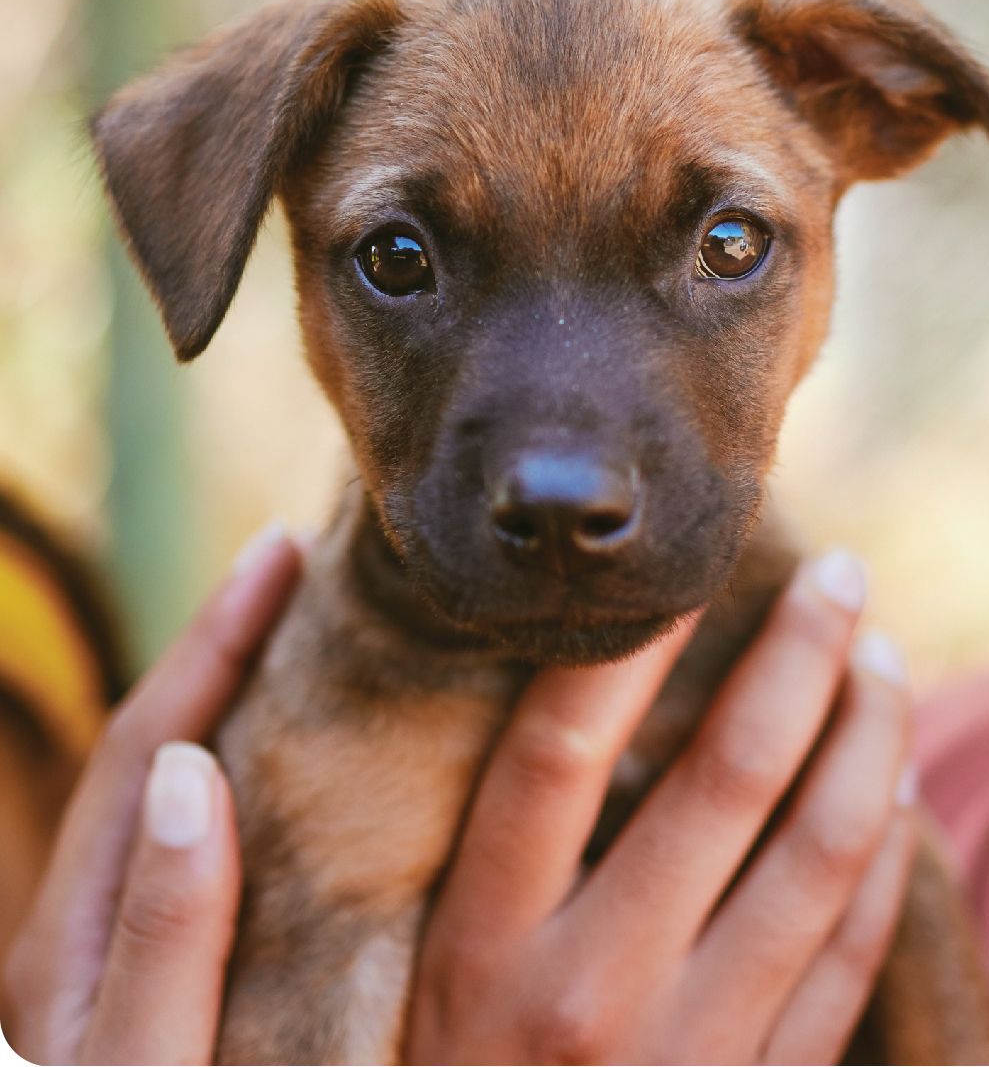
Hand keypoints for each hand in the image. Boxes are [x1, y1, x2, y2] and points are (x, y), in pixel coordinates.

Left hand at [2, 527, 301, 1064]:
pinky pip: (206, 876)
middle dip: (221, 659)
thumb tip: (194, 769)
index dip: (212, 651)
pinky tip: (327, 788)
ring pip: (181, 818)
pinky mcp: (163, 1011)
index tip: (282, 559)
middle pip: (157, 764)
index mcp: (79, 957)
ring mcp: (125, 984)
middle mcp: (92, 956)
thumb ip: (162, 936)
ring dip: (239, 719)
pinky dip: (255, 802)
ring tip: (326, 649)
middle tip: (307, 570)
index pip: (151, 756)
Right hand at [407, 549, 916, 1063]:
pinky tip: (896, 788)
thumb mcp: (414, 993)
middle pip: (727, 779)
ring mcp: (689, 1054)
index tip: (693, 556)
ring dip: (872, 738)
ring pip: (824, 854)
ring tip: (884, 657)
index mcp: (477, 952)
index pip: (562, 747)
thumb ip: (485, 864)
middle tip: (839, 571)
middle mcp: (588, 995)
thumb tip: (581, 695)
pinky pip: (852, 955)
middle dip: (800, 656)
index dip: (633, 638)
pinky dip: (888, 857)